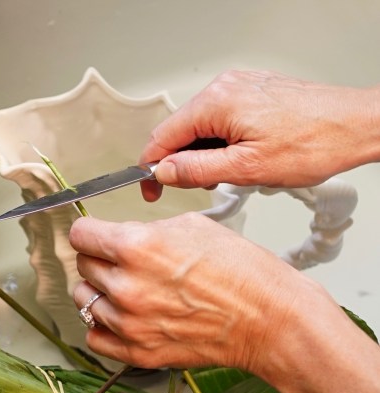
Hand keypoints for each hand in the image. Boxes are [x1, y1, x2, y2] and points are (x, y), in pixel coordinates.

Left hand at [68, 212, 332, 371]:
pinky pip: (95, 337)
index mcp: (136, 247)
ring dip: (100, 292)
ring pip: (85, 300)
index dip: (90, 232)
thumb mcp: (191, 226)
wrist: (268, 319)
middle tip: (122, 261)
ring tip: (127, 289)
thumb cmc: (241, 272)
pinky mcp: (137, 352)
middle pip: (83, 266)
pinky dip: (103, 326)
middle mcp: (126, 286)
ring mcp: (129, 323)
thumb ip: (145, 230)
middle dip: (99, 259)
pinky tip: (123, 316)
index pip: (81, 235)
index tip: (95, 236)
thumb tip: (119, 234)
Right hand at [140, 70, 379, 200]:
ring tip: (233, 172)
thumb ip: (196, 170)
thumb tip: (164, 172)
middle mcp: (225, 87)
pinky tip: (243, 156)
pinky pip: (222, 118)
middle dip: (184, 162)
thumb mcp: (246, 168)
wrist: (357, 126)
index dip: (152, 168)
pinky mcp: (254, 90)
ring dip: (206, 153)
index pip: (162, 137)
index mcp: (216, 103)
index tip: (152, 189)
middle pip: (181, 130)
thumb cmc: (314, 142)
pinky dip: (223, 141)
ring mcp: (240, 86)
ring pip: (202, 126)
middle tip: (200, 187)